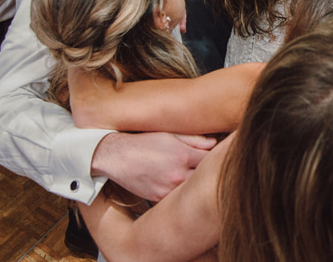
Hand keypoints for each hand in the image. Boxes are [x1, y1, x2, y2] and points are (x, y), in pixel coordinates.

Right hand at [91, 131, 216, 202]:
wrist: (117, 157)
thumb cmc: (144, 143)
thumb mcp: (170, 135)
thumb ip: (194, 140)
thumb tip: (213, 143)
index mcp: (183, 155)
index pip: (210, 159)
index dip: (214, 157)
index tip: (215, 155)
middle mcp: (177, 174)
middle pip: (203, 176)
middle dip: (206, 171)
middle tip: (206, 167)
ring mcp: (168, 189)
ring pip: (191, 189)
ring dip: (193, 183)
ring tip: (189, 174)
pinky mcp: (158, 198)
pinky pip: (176, 198)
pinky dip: (179, 193)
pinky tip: (177, 184)